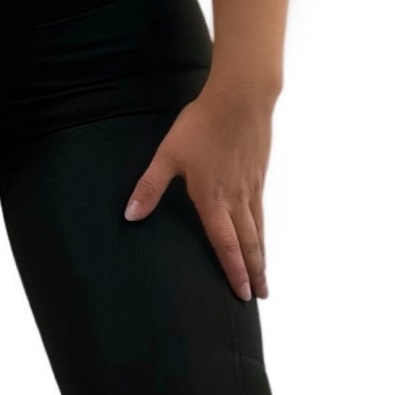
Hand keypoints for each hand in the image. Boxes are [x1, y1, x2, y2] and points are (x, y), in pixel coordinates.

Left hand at [122, 85, 271, 299]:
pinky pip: (262, 213)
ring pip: (258, 230)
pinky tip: (261, 236)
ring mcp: (251, 188)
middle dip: (253, 273)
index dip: (233, 271)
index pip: (225, 244)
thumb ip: (150, 187)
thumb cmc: (202, 125)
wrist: (242, 98)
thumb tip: (130, 215)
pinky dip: (263, 233)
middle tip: (259, 296)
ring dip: (261, 257)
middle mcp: (237, 199)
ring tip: (264, 277)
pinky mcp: (258, 176)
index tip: (241, 294)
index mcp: (213, 199)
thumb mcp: (168, 154)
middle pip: (248, 244)